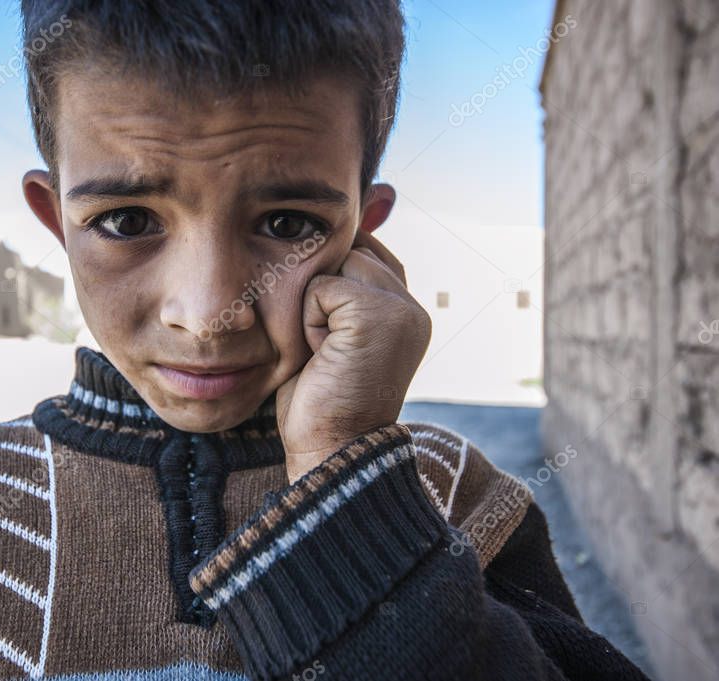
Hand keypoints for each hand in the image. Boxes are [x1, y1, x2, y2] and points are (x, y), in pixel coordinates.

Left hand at [276, 229, 431, 483]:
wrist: (331, 450)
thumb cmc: (321, 402)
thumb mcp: (332, 338)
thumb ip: (339, 296)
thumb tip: (319, 246)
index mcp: (406, 312)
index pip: (367, 254)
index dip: (333, 277)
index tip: (323, 327)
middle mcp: (411, 307)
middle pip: (350, 252)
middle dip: (321, 293)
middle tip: (325, 348)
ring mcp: (400, 308)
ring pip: (337, 264)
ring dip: (313, 307)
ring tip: (324, 350)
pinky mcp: (379, 312)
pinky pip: (322, 286)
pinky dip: (308, 320)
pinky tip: (323, 354)